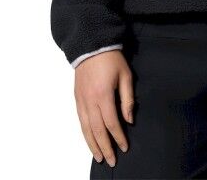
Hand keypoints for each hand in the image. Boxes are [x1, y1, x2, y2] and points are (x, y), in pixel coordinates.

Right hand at [74, 50, 134, 167]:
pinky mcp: (77, 99)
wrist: (91, 45)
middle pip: (97, 130)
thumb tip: (129, 120)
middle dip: (105, 147)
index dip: (118, 137)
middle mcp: (90, 101)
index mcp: (103, 95)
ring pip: (86, 129)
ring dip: (92, 145)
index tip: (124, 147)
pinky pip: (80, 121)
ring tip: (99, 157)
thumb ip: (127, 99)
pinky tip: (89, 141)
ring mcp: (81, 100)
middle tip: (111, 160)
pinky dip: (85, 134)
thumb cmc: (111, 59)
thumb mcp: (125, 75)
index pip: (111, 123)